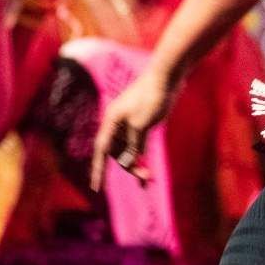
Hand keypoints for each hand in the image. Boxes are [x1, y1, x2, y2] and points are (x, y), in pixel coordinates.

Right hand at [91, 66, 173, 190]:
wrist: (167, 76)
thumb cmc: (153, 97)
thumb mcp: (142, 124)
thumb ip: (134, 143)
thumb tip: (129, 159)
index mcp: (112, 121)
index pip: (102, 151)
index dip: (98, 170)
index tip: (97, 188)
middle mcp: (117, 122)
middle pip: (116, 152)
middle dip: (128, 167)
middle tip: (145, 179)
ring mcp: (129, 121)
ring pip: (127, 149)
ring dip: (136, 162)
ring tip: (149, 178)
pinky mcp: (141, 120)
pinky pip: (137, 142)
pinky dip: (141, 153)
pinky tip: (146, 166)